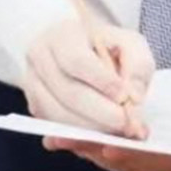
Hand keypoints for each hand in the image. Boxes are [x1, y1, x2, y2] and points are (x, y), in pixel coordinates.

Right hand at [25, 19, 152, 137]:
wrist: (81, 50)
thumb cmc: (106, 46)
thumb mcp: (130, 44)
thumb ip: (138, 66)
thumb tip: (134, 97)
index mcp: (62, 35)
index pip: (78, 61)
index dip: (102, 82)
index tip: (125, 97)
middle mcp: (39, 58)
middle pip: (68, 93)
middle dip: (101, 113)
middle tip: (127, 125)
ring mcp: (32, 83)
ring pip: (59, 115)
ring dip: (92, 129)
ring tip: (119, 131)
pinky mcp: (34, 106)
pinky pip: (55, 127)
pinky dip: (80, 135)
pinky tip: (103, 134)